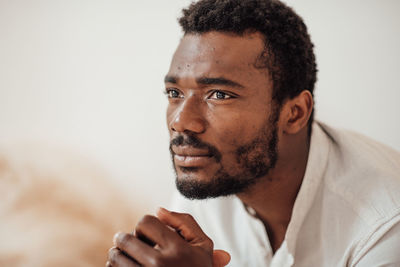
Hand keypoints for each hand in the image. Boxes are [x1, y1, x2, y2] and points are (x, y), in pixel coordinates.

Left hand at [106, 208, 229, 266]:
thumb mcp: (202, 245)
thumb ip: (184, 222)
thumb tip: (158, 210)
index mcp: (177, 249)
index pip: (144, 222)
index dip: (145, 227)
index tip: (148, 235)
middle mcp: (159, 264)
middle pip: (124, 239)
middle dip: (126, 239)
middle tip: (132, 244)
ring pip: (115, 257)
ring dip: (118, 254)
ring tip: (128, 257)